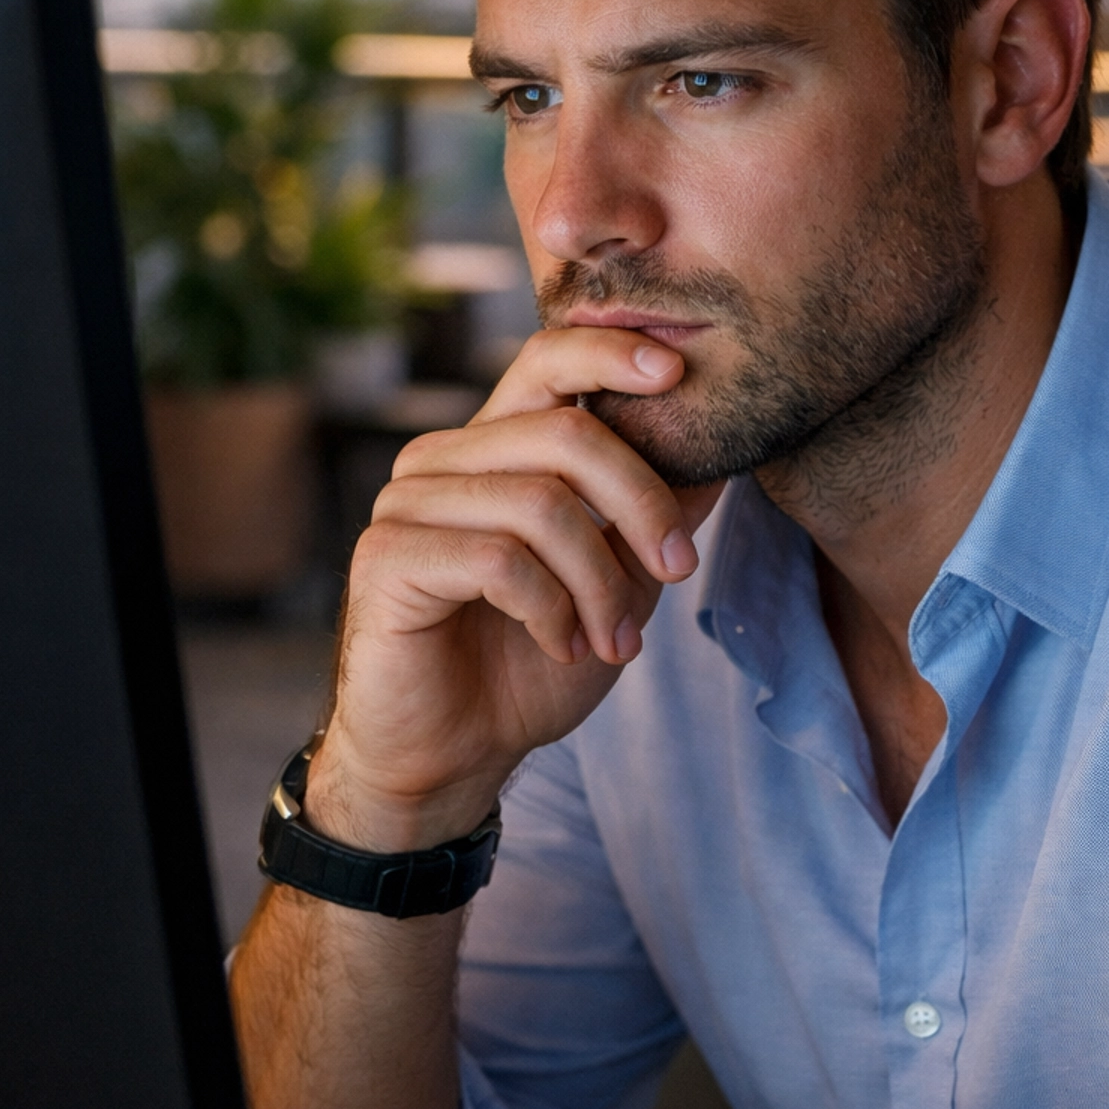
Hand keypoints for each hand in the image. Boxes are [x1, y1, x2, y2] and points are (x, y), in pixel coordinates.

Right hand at [307, 326, 722, 850]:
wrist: (452, 757)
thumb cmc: (528, 666)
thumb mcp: (617, 582)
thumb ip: (653, 512)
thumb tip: (721, 449)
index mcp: (491, 448)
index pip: (545, 360)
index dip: (610, 351)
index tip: (678, 370)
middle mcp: (441, 459)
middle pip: (566, 433)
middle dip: (642, 503)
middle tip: (680, 571)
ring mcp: (407, 503)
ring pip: (540, 503)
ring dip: (600, 582)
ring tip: (616, 641)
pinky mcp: (387, 557)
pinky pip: (499, 559)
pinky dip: (552, 609)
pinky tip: (562, 644)